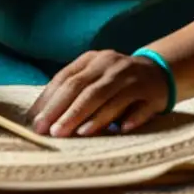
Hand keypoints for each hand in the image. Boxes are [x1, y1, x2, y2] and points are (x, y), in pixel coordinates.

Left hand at [28, 50, 168, 136]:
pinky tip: (120, 130)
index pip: (66, 79)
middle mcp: (110, 65)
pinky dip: (130, 118)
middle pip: (84, 88)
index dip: (49, 100)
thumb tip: (40, 117)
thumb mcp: (94, 77)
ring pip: (108, 97)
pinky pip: (140, 107)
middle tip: (50, 131)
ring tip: (75, 133)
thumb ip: (72, 92)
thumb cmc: (116, 81)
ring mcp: (132, 78)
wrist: (158, 71)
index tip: (35, 121)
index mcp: (92, 60)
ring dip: (91, 117)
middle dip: (65, 111)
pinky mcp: (152, 93)